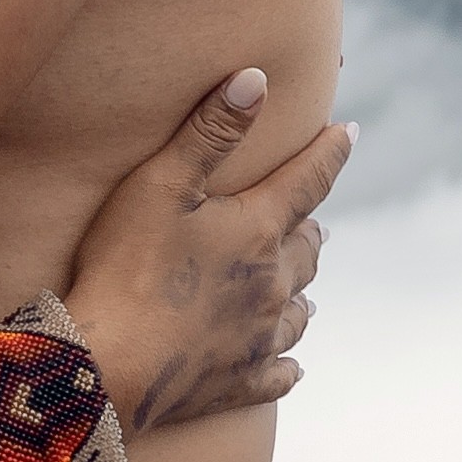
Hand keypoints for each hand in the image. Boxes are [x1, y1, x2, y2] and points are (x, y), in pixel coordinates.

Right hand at [59, 67, 347, 428]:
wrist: (111, 364)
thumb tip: (256, 80)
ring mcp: (259, 336)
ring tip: (308, 291)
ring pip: (299, 310)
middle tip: (317, 222)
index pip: (308, 181)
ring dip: (304, 292)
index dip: (330, 153)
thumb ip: (210, 132)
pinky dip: (288, 366)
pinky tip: (293, 367)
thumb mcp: (161, 185)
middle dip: (312, 230)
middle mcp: (272, 284)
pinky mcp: (240, 381)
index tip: (350, 133)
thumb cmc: (127, 266)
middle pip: (307, 250)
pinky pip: (279, 374)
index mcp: (258, 231)